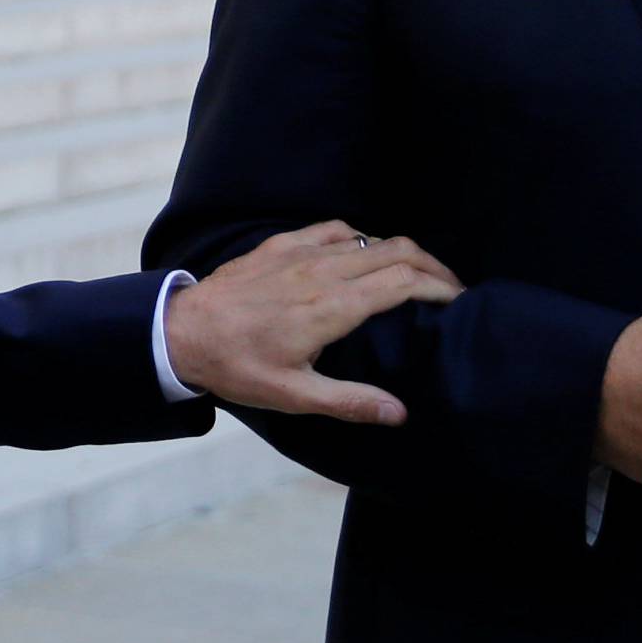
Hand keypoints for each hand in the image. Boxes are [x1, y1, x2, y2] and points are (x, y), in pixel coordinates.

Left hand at [165, 221, 461, 423]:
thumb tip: (400, 413)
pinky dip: (362, 239)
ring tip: (416, 275)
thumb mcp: (294, 396)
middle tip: (450, 286)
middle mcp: (324, 271)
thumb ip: (351, 402)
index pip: (405, 282)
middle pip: (398, 250)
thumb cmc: (238, 368)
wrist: (181, 333)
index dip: (441, 286)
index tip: (460, 299)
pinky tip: (365, 255)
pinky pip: (336, 229)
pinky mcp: (283, 244)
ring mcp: (303, 252)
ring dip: (401, 252)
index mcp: (333, 307)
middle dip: (433, 265)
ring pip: (370, 238)